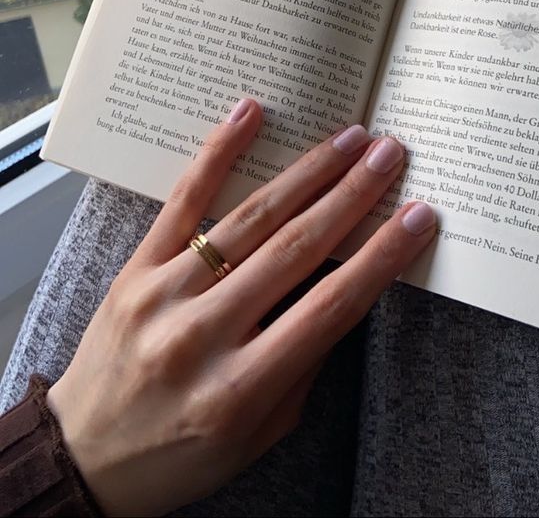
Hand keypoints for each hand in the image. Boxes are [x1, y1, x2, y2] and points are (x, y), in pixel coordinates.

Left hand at [47, 99, 436, 515]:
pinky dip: (218, 153)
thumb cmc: (178, 457)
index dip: (381, 256)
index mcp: (240, 389)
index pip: (330, 307)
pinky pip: (182, 202)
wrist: (81, 461)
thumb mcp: (257, 437)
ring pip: (249, 220)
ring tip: (350, 138)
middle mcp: (202, 336)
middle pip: (296, 249)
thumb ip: (303, 367)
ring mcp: (163, 295)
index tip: (419, 217)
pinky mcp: (134, 270)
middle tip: (392, 156)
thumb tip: (345, 288)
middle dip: (353, 196)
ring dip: (307, 173)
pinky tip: (250, 114)